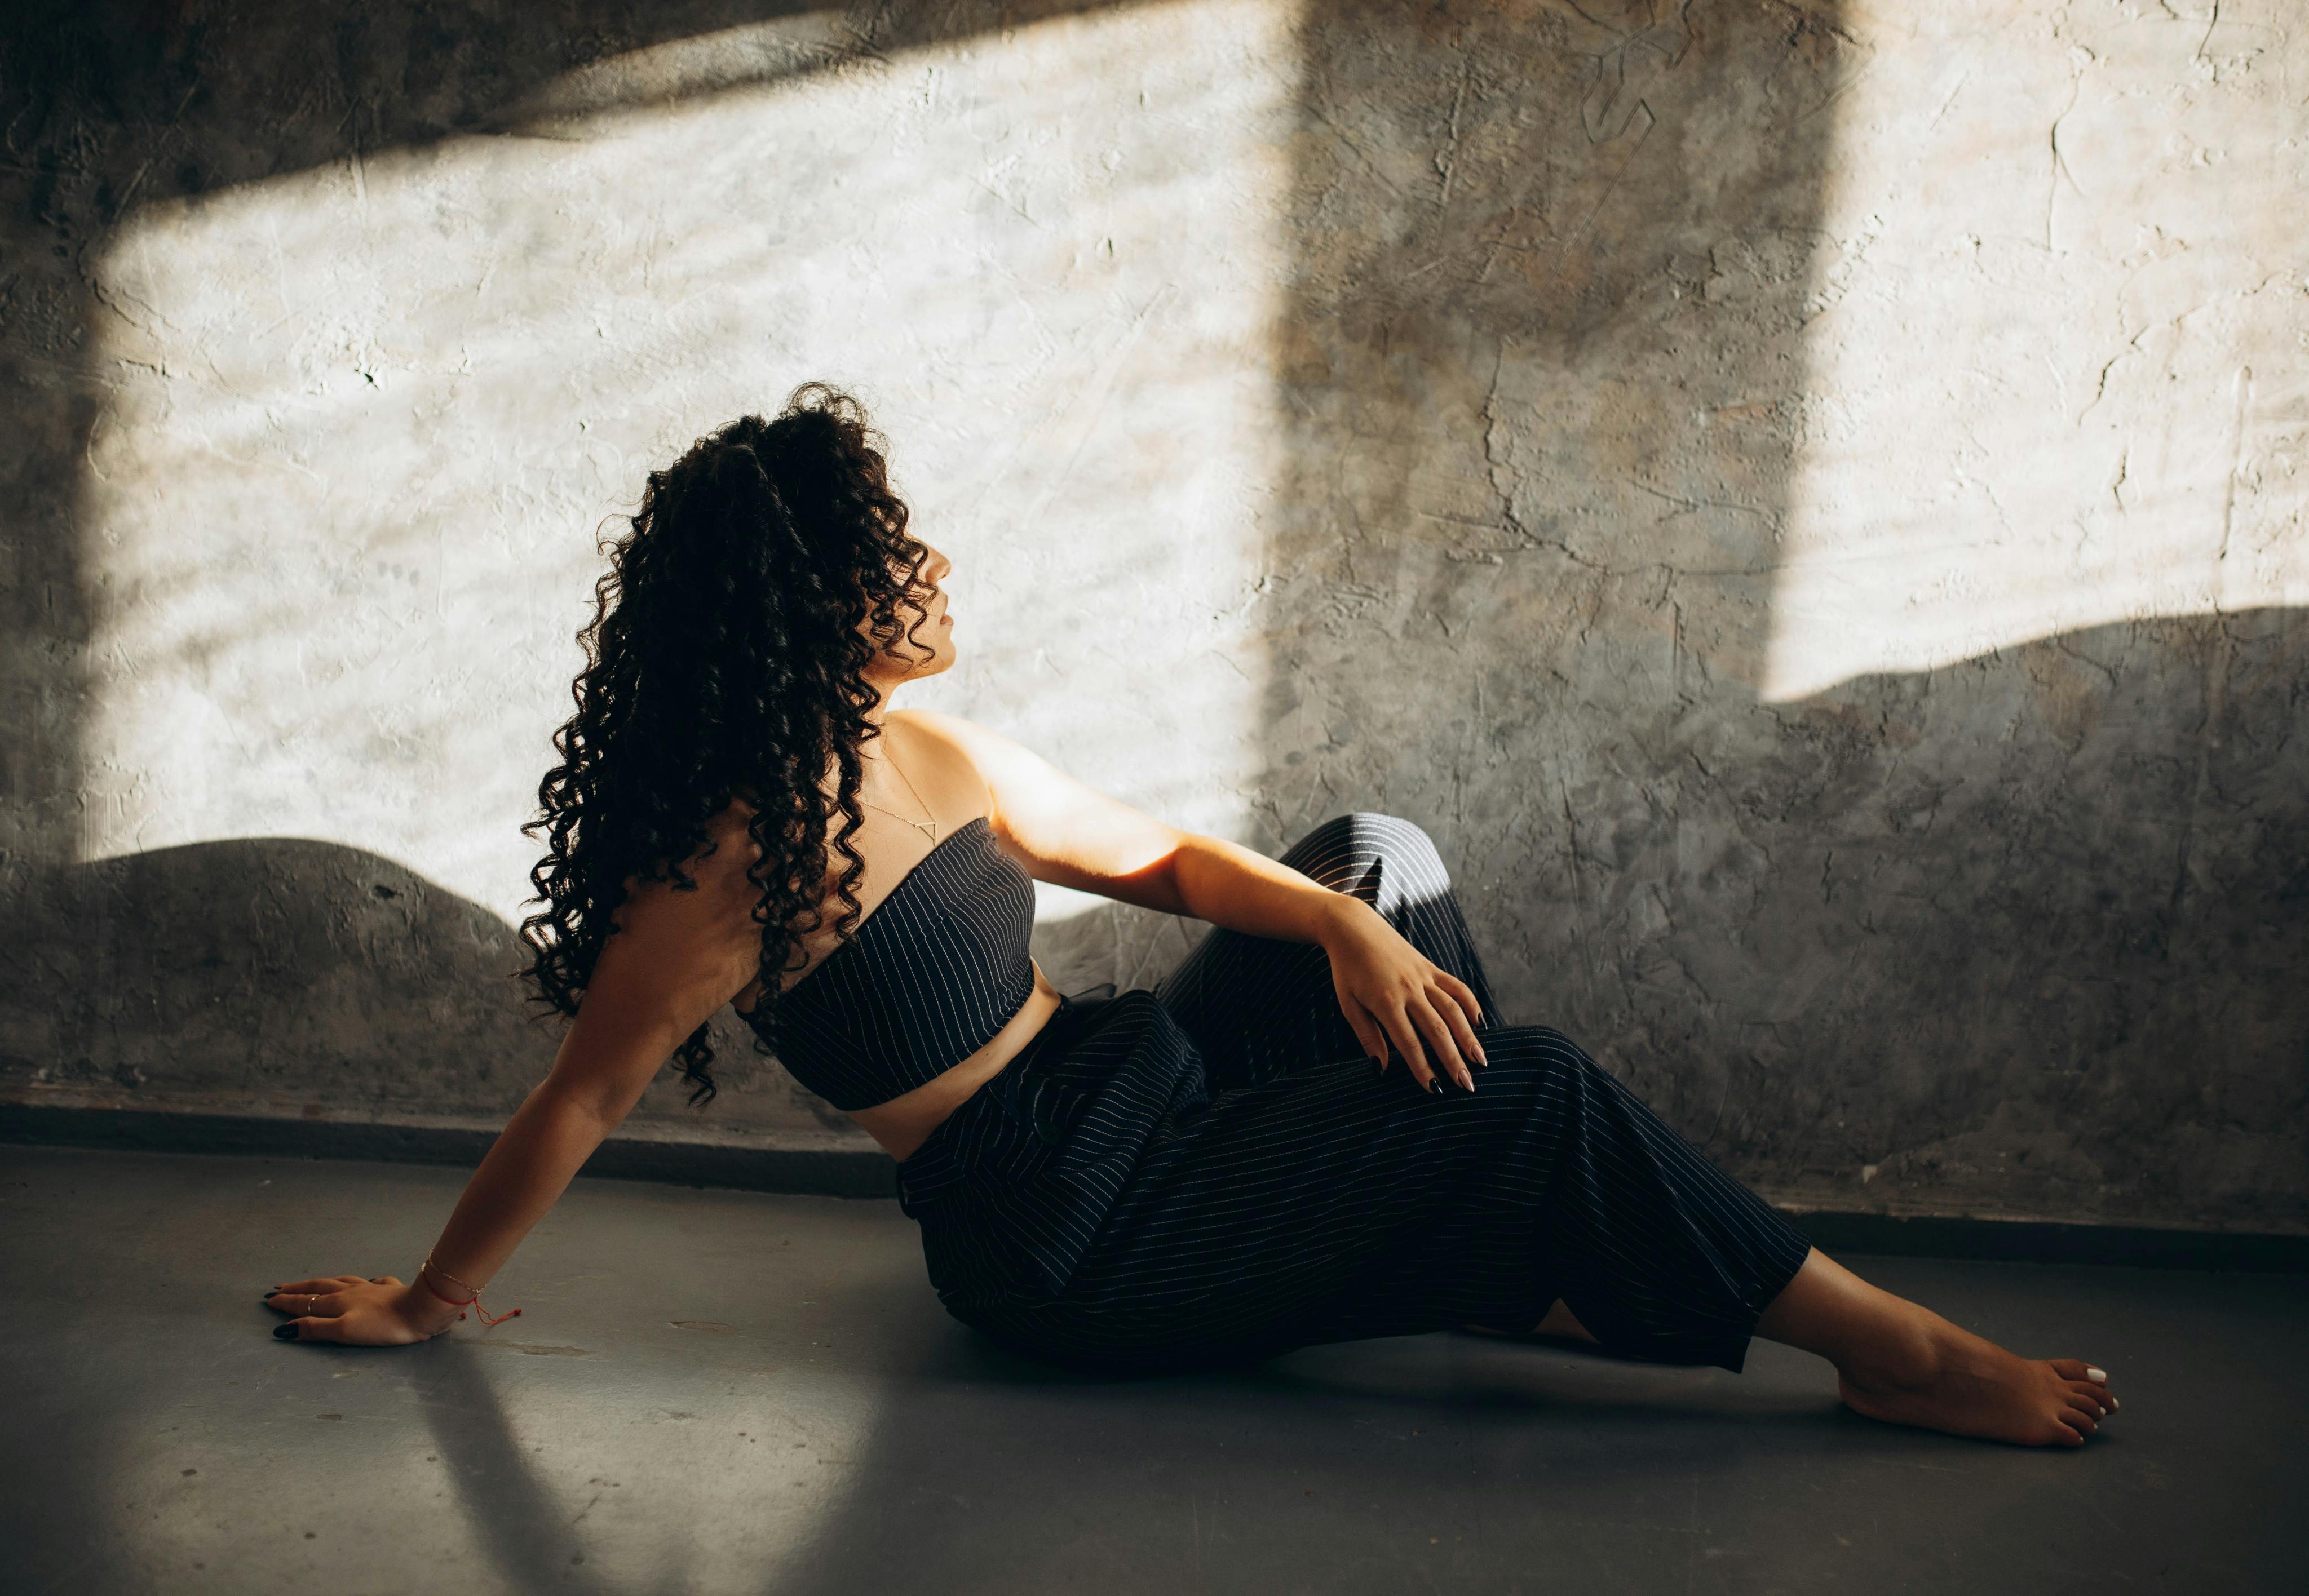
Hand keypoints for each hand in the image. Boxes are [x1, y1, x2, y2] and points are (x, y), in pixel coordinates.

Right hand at [265, 1274, 460, 1345]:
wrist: (422, 1310)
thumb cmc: (382, 1325)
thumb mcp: (344, 1331)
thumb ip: (316, 1328)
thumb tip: (285, 1327)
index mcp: (338, 1302)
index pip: (306, 1302)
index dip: (287, 1302)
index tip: (269, 1299)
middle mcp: (352, 1291)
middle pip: (320, 1287)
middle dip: (299, 1289)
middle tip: (280, 1287)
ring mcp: (373, 1288)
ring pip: (342, 1281)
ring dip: (324, 1283)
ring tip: (314, 1283)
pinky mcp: (393, 1290)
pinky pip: (374, 1282)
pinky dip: (364, 1282)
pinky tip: (368, 1282)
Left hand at [1321, 898, 1486, 1090]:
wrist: (1354, 927)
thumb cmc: (1347, 969)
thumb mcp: (1348, 1004)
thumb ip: (1367, 1036)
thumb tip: (1382, 1068)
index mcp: (1386, 1002)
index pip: (1409, 1043)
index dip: (1423, 1068)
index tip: (1435, 1089)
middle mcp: (1409, 990)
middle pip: (1437, 1030)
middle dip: (1454, 1060)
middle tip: (1468, 1085)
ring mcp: (1423, 977)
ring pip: (1453, 1010)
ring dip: (1469, 1037)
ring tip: (1481, 1060)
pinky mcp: (1430, 967)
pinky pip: (1456, 987)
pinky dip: (1471, 1004)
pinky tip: (1480, 1023)